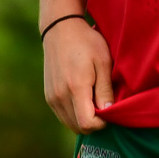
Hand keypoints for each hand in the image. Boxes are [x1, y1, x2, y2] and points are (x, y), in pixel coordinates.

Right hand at [43, 18, 113, 132]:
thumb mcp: (103, 61)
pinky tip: (83, 99)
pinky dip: (74, 114)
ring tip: (94, 101)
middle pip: (78, 128)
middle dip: (94, 123)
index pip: (87, 124)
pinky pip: (63, 116)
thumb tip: (108, 112)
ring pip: (70, 124)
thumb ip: (105, 89)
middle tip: (104, 105)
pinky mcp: (48, 96)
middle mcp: (60, 96)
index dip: (102, 123)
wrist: (60, 29)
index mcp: (75, 87)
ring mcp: (52, 97)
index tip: (109, 109)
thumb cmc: (86, 42)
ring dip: (84, 120)